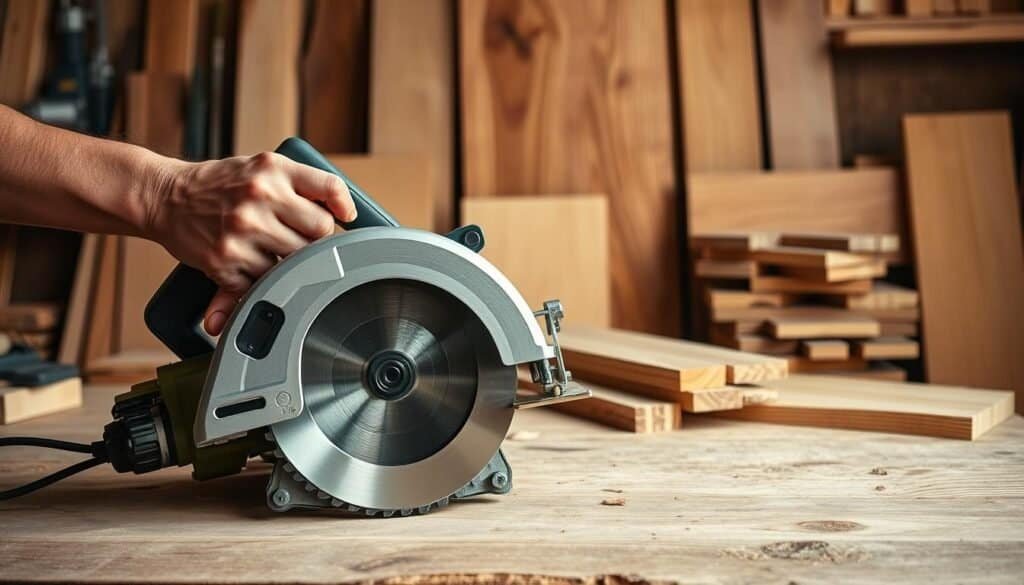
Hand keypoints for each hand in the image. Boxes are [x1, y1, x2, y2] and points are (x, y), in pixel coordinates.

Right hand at [148, 152, 355, 335]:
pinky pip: (266, 281)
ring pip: (297, 260)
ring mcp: (243, 230)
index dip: (344, 207)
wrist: (165, 197)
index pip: (329, 189)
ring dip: (289, 261)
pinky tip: (251, 263)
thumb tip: (346, 214)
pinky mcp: (226, 261)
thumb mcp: (261, 167)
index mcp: (272, 169)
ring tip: (270, 248)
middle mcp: (259, 196)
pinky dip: (264, 279)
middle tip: (294, 234)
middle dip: (312, 237)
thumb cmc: (220, 184)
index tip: (346, 218)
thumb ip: (301, 184)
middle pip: (320, 232)